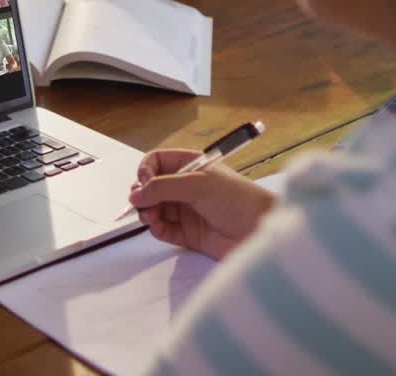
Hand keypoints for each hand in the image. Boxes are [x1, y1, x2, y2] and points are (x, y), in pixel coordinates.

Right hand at [127, 149, 277, 260]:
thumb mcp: (199, 185)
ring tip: (151, 218)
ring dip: (147, 213)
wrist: (260, 231)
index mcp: (190, 166)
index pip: (157, 162)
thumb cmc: (239, 200)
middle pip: (151, 187)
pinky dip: (156, 229)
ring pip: (154, 209)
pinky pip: (163, 229)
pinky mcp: (187, 232)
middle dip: (143, 195)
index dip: (146, 171)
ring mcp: (186, 209)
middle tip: (143, 204)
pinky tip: (158, 227)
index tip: (144, 183)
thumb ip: (164, 187)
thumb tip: (136, 194)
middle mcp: (186, 186)